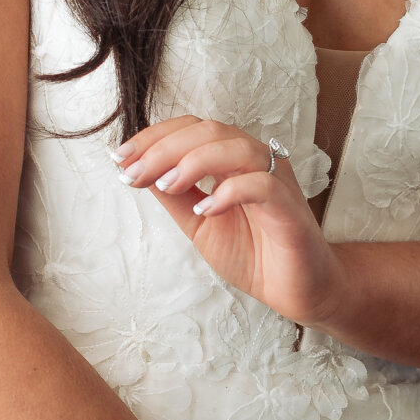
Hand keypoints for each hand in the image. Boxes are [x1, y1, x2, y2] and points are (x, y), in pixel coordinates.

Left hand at [111, 116, 349, 330]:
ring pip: (237, 147)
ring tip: (165, 185)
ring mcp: (276, 181)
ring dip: (193, 162)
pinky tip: (205, 209)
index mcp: (234, 160)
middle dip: (164, 148)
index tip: (120, 158)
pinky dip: (229, 192)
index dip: (155, 137)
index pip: (193, 129)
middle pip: (210, 130)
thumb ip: (176, 197)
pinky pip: (261, 185)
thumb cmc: (255, 254)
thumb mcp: (199, 224)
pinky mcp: (290, 208)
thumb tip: (139, 171)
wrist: (299, 290)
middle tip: (132, 174)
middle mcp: (256, 161)